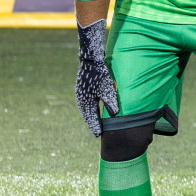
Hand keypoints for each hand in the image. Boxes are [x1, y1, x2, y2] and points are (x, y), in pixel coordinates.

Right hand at [75, 20, 118, 136]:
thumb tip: (114, 114)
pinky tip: (94, 111)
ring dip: (91, 117)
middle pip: (88, 115)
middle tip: (97, 133)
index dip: (95, 126)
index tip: (98, 135)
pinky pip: (87, 103)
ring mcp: (81, 94)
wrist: (90, 59)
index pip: (91, 117)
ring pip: (87, 109)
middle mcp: (81, 99)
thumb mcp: (107, 88)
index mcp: (85, 101)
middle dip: (93, 124)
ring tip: (96, 125)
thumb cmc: (100, 74)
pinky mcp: (83, 89)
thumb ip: (110, 102)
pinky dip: (90, 109)